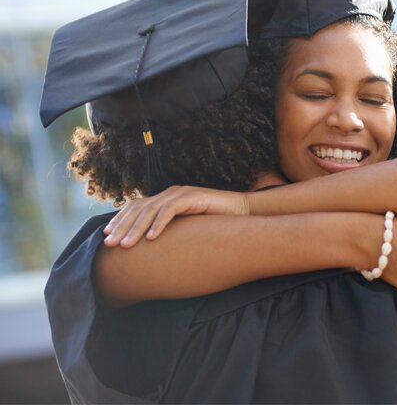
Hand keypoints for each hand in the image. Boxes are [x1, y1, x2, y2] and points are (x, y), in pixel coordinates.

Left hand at [103, 185, 249, 247]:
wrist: (241, 213)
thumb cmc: (214, 225)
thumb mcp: (185, 229)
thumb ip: (169, 232)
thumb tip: (149, 250)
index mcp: (166, 199)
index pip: (137, 207)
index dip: (120, 220)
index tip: (107, 237)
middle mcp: (171, 193)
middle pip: (139, 208)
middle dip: (122, 226)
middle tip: (110, 244)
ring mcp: (181, 194)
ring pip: (152, 210)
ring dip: (137, 228)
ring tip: (126, 245)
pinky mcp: (193, 197)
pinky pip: (171, 210)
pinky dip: (160, 224)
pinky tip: (152, 238)